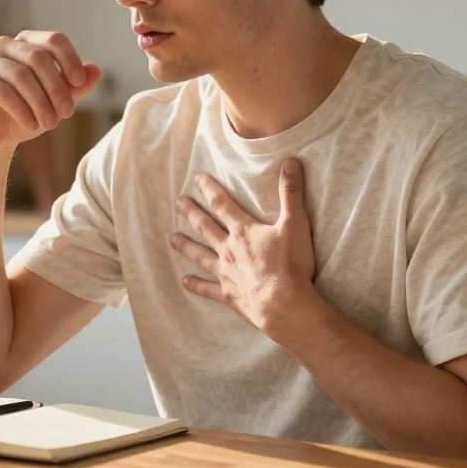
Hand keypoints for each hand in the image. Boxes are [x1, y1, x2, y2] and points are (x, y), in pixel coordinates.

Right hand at [0, 31, 101, 156]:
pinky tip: (32, 126)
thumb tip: (96, 70)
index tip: (79, 83)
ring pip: (20, 75)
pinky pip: (2, 91)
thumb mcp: (55, 103)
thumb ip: (75, 87)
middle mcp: (4, 46)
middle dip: (56, 87)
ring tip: (50, 124)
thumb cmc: (25, 115)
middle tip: (67, 113)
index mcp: (27, 43)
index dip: (69, 59)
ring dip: (40, 102)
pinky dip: (21, 110)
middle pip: (37, 57)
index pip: (53, 40)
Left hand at [169, 159, 316, 333]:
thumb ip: (291, 193)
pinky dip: (196, 285)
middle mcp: (229, 249)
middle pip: (205, 227)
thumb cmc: (290, 265)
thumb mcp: (294, 224)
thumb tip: (291, 162)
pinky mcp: (229, 295)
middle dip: (191, 213)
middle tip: (178, 202)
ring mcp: (226, 273)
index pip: (222, 204)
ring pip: (200, 256)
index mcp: (243, 231)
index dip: (210, 189)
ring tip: (171, 239)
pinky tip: (184, 282)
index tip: (198, 178)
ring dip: (186, 246)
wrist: (284, 305)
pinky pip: (208, 289)